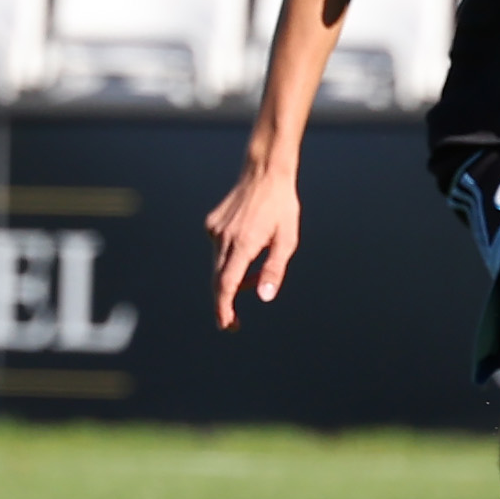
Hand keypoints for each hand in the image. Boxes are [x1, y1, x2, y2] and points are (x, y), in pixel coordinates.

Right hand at [205, 166, 302, 331]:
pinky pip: (218, 250)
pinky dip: (231, 258)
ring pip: (219, 265)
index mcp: (244, 243)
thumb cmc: (282, 207)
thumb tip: (265, 297)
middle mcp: (224, 238)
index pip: (227, 284)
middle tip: (234, 322)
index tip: (225, 324)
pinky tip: (250, 244)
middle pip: (219, 279)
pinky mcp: (211, 224)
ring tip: (258, 269)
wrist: (264, 174)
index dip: (224, 307)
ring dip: (234, 276)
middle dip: (226, 302)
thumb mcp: (287, 240)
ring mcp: (214, 230)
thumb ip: (275, 269)